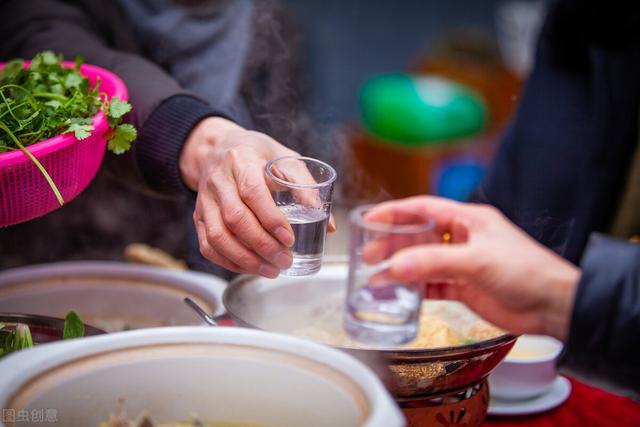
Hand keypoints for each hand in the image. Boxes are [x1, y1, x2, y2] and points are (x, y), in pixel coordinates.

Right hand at [179, 117, 334, 277]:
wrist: (218, 147)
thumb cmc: (258, 154)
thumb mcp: (286, 159)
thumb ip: (307, 187)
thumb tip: (328, 224)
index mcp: (242, 159)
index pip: (252, 192)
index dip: (270, 218)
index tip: (290, 239)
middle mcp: (218, 179)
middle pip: (235, 218)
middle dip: (262, 245)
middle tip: (285, 260)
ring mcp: (205, 199)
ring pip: (218, 235)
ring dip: (245, 258)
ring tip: (271, 270)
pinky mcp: (198, 215)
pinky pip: (208, 245)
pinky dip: (228, 261)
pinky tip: (249, 267)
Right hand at [366, 196, 579, 339]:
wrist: (554, 306)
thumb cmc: (527, 271)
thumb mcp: (478, 261)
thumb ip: (435, 263)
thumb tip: (396, 267)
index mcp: (468, 219)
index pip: (423, 209)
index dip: (394, 212)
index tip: (370, 218)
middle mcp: (463, 238)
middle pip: (418, 236)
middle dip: (391, 243)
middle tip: (367, 254)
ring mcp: (462, 264)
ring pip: (422, 262)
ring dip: (400, 268)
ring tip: (375, 277)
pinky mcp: (464, 287)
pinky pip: (432, 284)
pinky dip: (415, 289)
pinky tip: (399, 294)